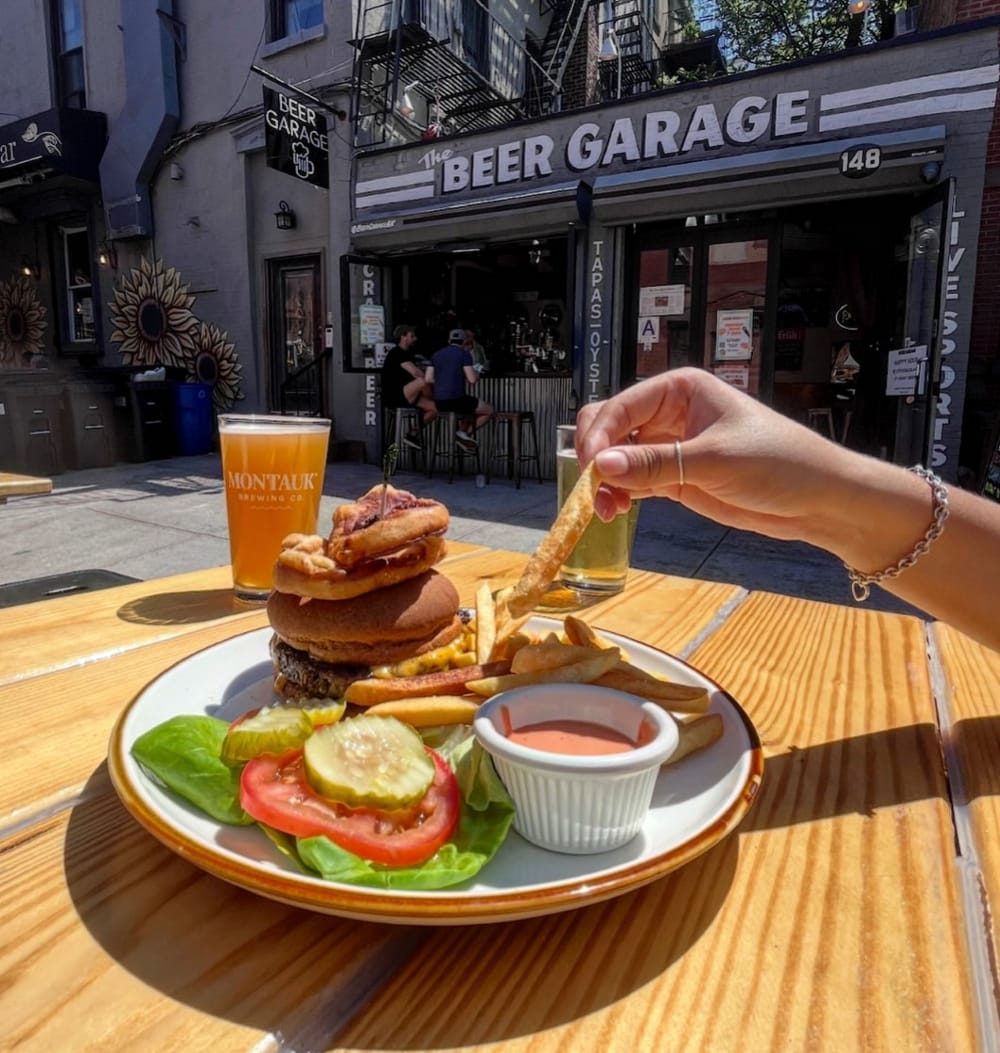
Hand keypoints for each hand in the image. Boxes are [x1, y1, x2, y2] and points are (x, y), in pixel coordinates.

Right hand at [574, 368, 854, 543]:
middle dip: (594, 456)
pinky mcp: (673, 478)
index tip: (590, 468)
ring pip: (615, 458)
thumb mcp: (715, 460)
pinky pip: (631, 481)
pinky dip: (618, 495)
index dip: (599, 435)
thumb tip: (601, 465)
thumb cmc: (779, 462)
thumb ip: (655, 464)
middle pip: (609, 427)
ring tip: (606, 510)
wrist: (816, 500)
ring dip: (603, 481)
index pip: (621, 406)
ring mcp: (668, 447)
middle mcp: (668, 414)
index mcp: (679, 390)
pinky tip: (616, 512)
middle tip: (593, 488)